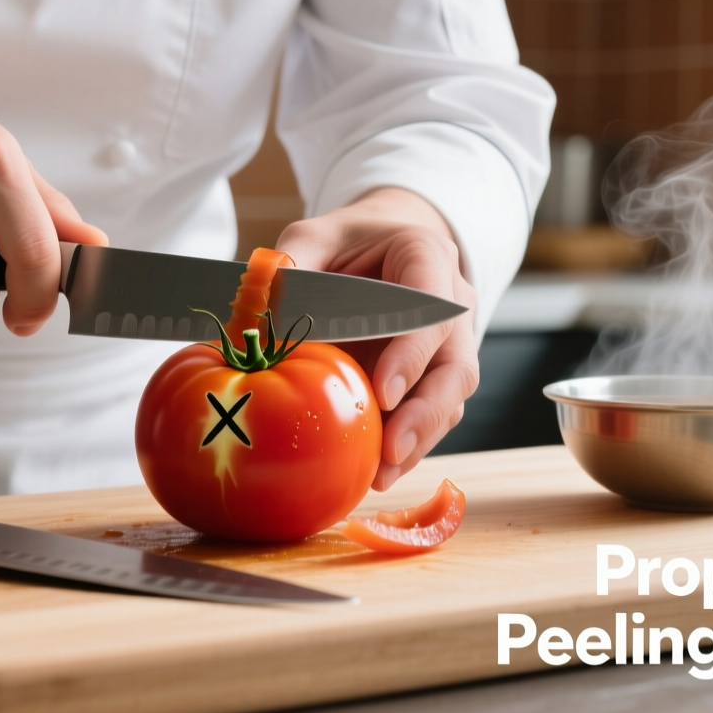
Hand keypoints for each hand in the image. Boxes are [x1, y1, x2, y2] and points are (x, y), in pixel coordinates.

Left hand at [273, 188, 476, 490]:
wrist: (378, 248)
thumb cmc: (345, 244)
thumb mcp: (312, 237)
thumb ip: (290, 264)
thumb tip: (256, 316)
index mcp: (427, 257)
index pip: (433, 307)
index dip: (413, 352)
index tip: (384, 391)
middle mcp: (452, 303)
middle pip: (457, 365)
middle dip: (426, 412)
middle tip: (391, 449)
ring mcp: (450, 344)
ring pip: (451, 398)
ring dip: (419, 440)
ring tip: (381, 475)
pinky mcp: (435, 377)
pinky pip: (433, 415)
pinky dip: (409, 446)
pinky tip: (378, 472)